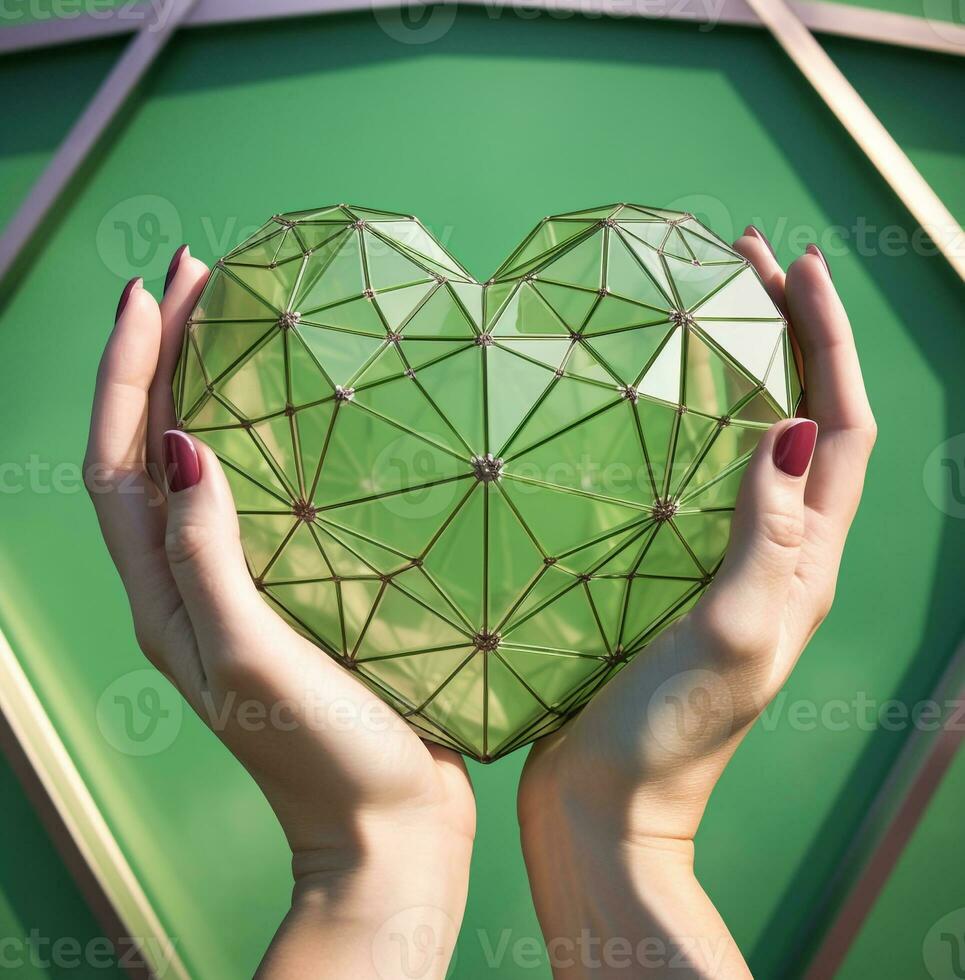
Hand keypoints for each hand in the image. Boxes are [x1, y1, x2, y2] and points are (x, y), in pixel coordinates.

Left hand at [85, 250, 474, 978]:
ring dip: (208, 388)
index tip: (152, 291)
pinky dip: (267, 440)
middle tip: (198, 279)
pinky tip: (302, 414)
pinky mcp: (294, 594)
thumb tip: (178, 442)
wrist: (385, 823)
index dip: (126, 371)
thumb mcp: (248, 656)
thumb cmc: (321, 753)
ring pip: (206, 467)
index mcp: (163, 596)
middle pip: (152, 451)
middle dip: (162, 357)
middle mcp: (190, 584)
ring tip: (236, 322)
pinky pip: (264, 498)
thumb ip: (205, 556)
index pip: (117, 461)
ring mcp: (243, 588)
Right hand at [517, 233, 875, 977]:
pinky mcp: (665, 573)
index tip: (795, 267)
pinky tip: (642, 407)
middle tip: (741, 260)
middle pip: (803, 422)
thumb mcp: (730, 635)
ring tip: (701, 308)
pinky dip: (679, 426)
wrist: (606, 806)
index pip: (843, 432)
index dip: (829, 344)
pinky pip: (686, 480)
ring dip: (736, 370)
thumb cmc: (667, 737)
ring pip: (744, 444)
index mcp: (804, 565)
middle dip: (786, 334)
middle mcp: (773, 555)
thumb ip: (770, 539)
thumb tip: (796, 427)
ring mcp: (718, 562)